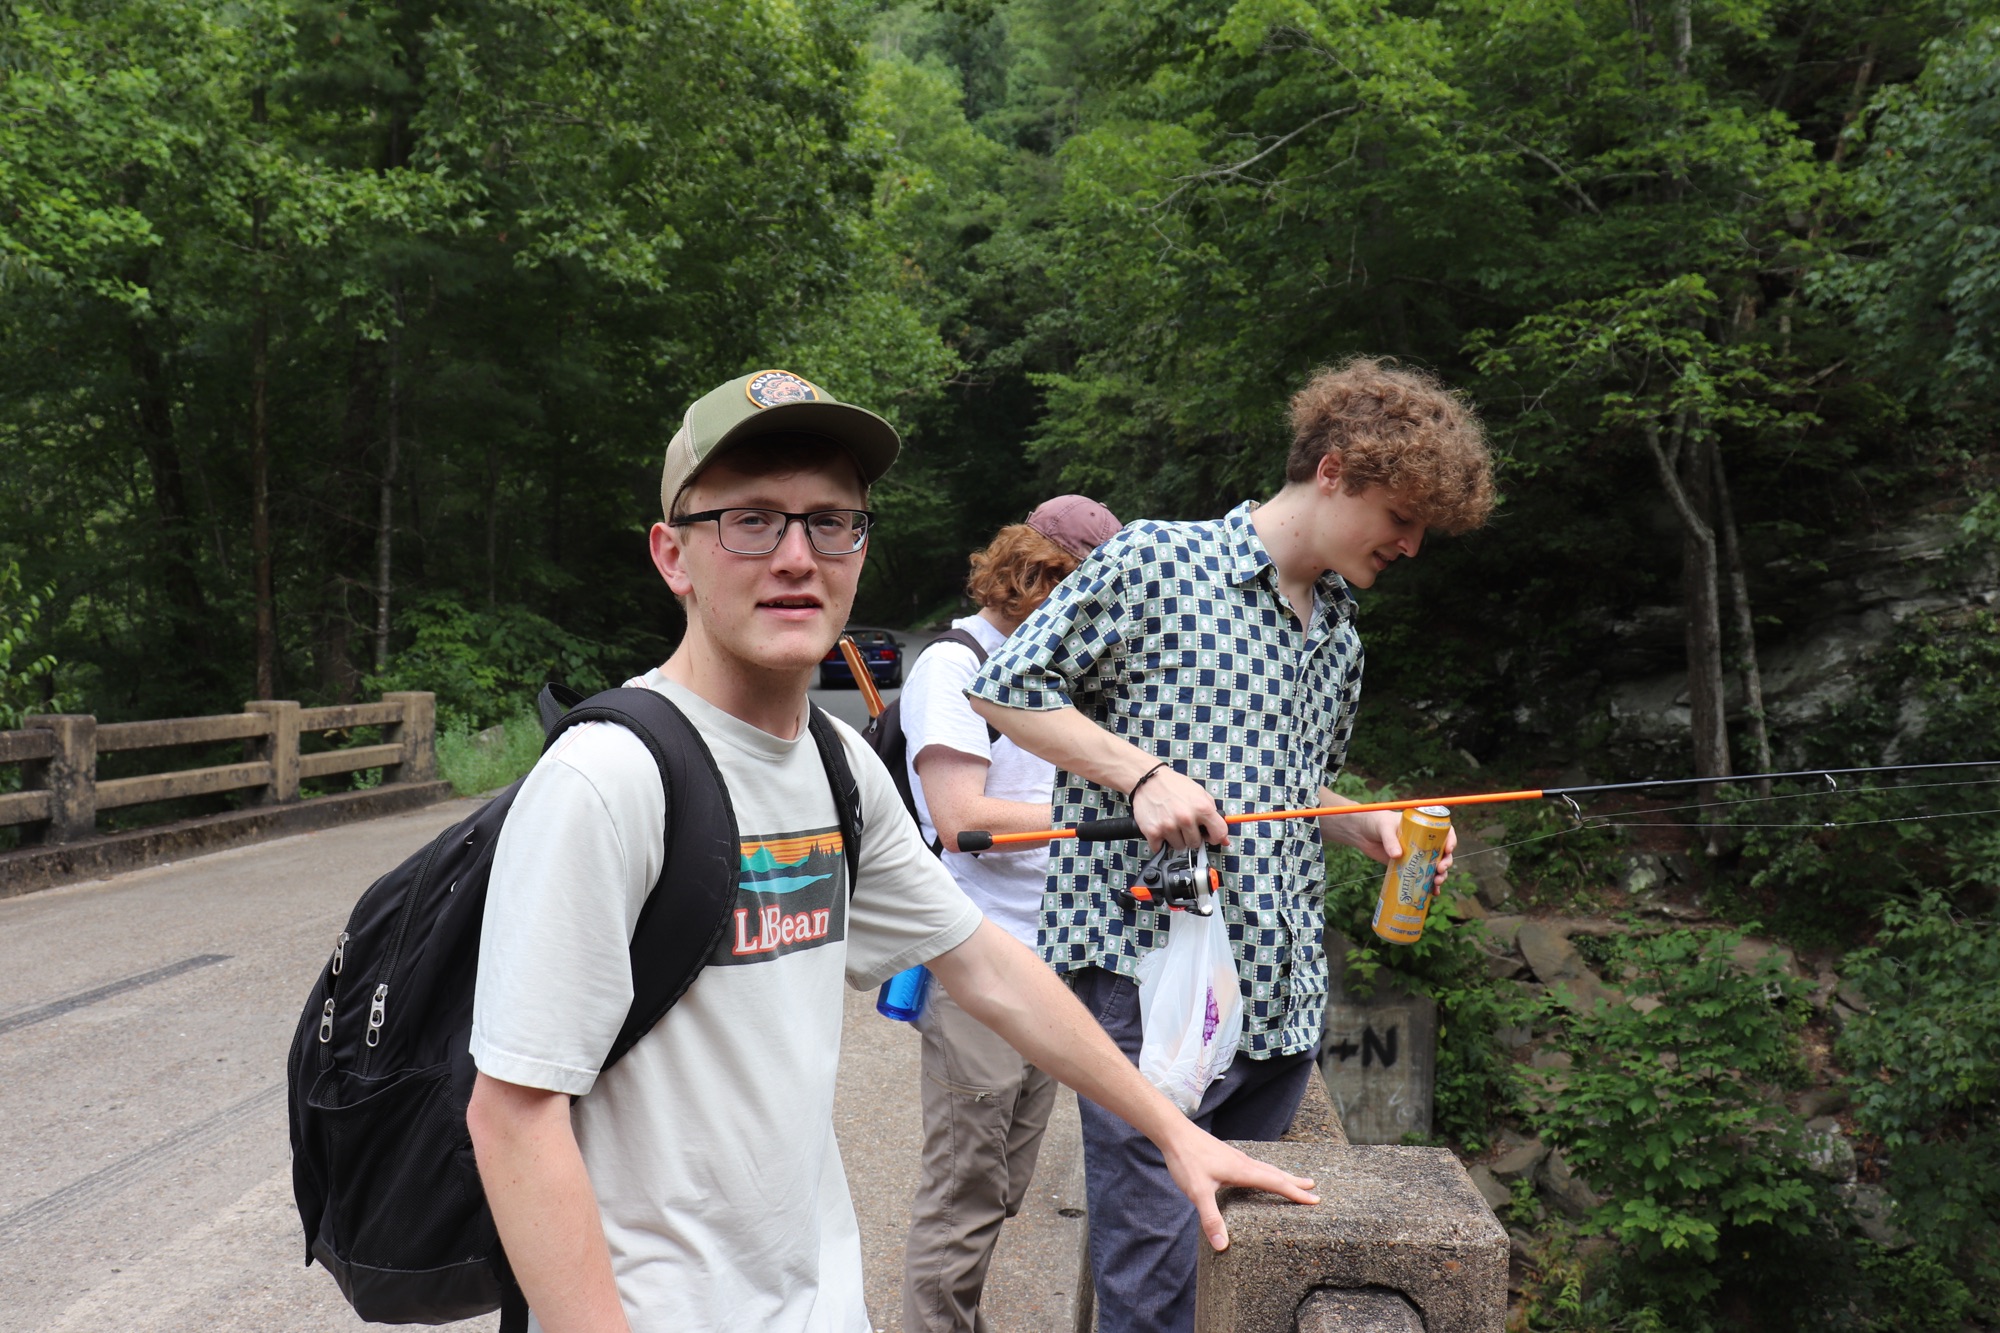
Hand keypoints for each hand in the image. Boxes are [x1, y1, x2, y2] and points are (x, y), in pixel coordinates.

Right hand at [1132, 767, 1228, 850]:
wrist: (1148, 779)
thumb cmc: (1174, 786)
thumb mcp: (1200, 794)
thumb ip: (1214, 815)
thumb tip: (1224, 839)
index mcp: (1202, 808)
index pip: (1219, 834)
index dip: (1215, 837)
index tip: (1209, 835)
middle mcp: (1186, 818)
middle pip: (1196, 844)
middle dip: (1191, 836)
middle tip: (1183, 823)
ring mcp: (1169, 826)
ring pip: (1179, 847)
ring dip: (1175, 838)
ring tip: (1170, 823)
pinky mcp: (1153, 832)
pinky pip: (1161, 848)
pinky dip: (1160, 841)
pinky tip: (1160, 827)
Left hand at [1158, 1120, 1318, 1249]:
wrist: (1173, 1133)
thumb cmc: (1186, 1159)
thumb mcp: (1197, 1192)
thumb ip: (1210, 1218)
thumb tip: (1223, 1245)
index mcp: (1242, 1170)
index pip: (1275, 1183)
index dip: (1295, 1193)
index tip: (1315, 1200)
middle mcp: (1243, 1162)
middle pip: (1275, 1173)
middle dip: (1295, 1183)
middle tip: (1314, 1189)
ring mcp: (1235, 1157)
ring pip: (1265, 1167)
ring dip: (1282, 1175)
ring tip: (1294, 1181)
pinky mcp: (1226, 1156)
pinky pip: (1254, 1165)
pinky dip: (1266, 1171)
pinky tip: (1259, 1174)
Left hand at [1327, 811, 1456, 888]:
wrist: (1362, 832)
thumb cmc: (1376, 823)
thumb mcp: (1384, 828)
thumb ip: (1390, 840)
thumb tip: (1396, 855)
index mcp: (1423, 827)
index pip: (1444, 832)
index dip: (1451, 840)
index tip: (1448, 849)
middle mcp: (1424, 842)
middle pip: (1443, 853)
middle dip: (1446, 863)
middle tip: (1440, 870)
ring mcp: (1417, 855)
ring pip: (1435, 867)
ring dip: (1440, 876)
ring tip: (1436, 883)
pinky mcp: (1408, 867)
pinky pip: (1423, 877)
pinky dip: (1429, 886)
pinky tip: (1432, 894)